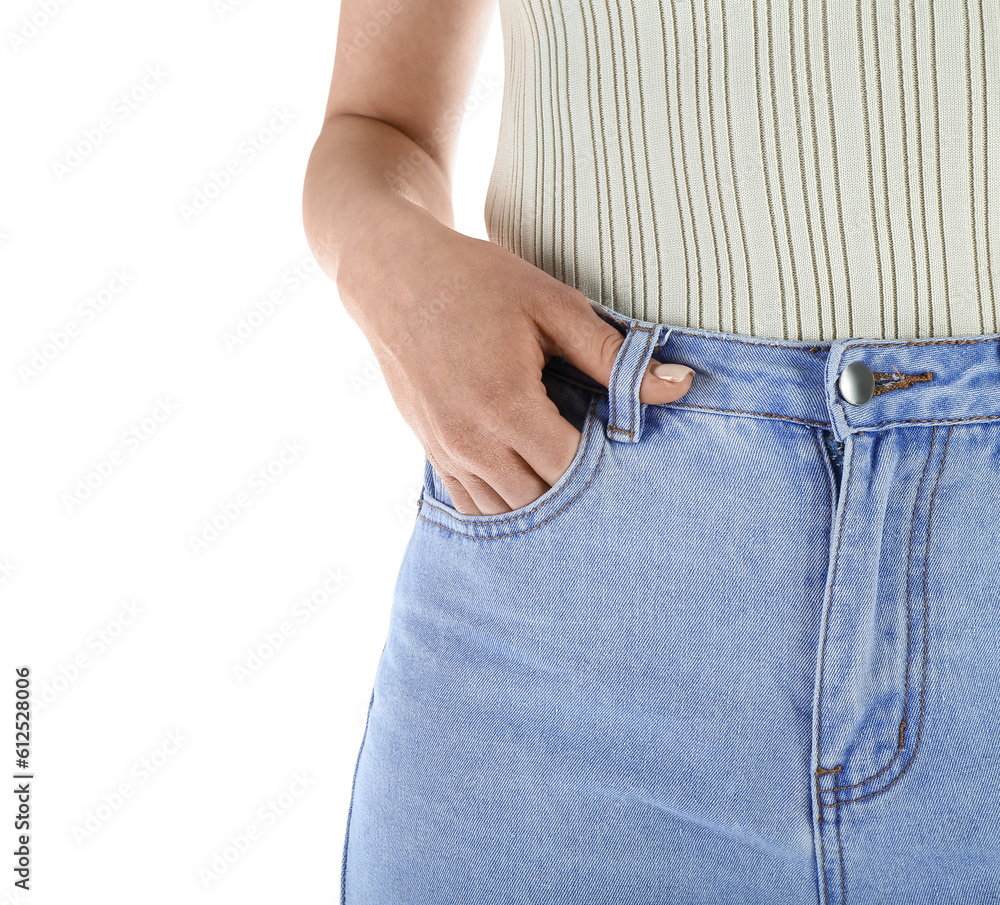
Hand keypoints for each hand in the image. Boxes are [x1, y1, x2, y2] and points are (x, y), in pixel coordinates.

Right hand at [337, 202, 693, 515]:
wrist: (391, 275)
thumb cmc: (476, 280)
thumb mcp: (552, 305)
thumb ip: (614, 355)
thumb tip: (681, 386)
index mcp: (507, 404)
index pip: (573, 470)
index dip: (608, 465)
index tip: (626, 443)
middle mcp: (472, 441)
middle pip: (543, 499)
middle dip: (580, 489)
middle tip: (608, 465)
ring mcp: (446, 452)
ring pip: (508, 511)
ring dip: (543, 501)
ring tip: (570, 474)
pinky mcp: (432, 451)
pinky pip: (472, 505)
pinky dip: (506, 504)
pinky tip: (530, 482)